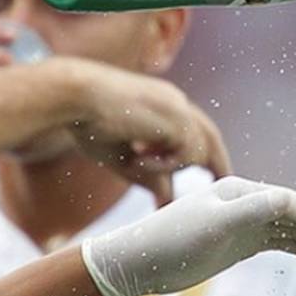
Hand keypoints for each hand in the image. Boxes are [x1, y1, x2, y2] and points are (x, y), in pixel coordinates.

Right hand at [56, 58, 231, 203]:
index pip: (194, 129)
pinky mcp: (176, 117)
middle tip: (223, 186)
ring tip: (134, 158)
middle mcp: (174, 102)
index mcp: (162, 104)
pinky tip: (136, 155)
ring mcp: (178, 108)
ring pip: (196, 152)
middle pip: (210, 136)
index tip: (214, 173)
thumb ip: (149, 174)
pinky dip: (163, 164)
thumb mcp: (123, 155)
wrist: (73, 95)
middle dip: (219, 163)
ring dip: (169, 166)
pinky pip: (185, 156)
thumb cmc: (86, 123)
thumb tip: (167, 200)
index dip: (204, 152)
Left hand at [80, 176, 295, 295]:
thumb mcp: (214, 225)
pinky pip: (278, 244)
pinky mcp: (240, 243)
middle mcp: (245, 203)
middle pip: (294, 215)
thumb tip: (288, 200)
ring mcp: (244, 223)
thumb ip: (252, 211)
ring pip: (289, 231)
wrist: (139, 263)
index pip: (288, 201)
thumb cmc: (172, 240)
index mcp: (240, 191)